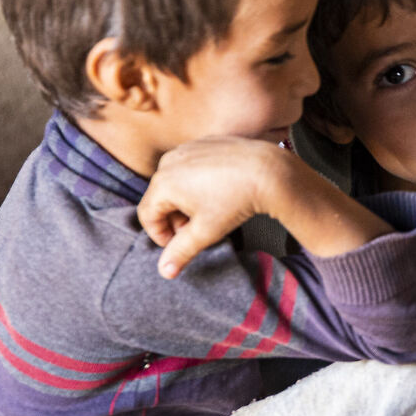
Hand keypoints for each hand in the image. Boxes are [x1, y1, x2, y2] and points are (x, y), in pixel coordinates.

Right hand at [137, 136, 293, 278]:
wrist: (268, 172)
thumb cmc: (235, 202)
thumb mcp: (205, 232)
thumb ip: (180, 251)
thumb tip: (164, 272)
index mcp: (163, 183)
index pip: (147, 215)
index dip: (159, 235)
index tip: (176, 245)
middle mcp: (169, 162)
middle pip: (160, 198)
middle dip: (174, 219)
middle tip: (195, 232)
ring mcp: (186, 149)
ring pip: (175, 182)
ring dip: (184, 202)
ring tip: (208, 213)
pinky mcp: (202, 144)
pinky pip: (190, 168)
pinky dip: (196, 183)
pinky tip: (217, 193)